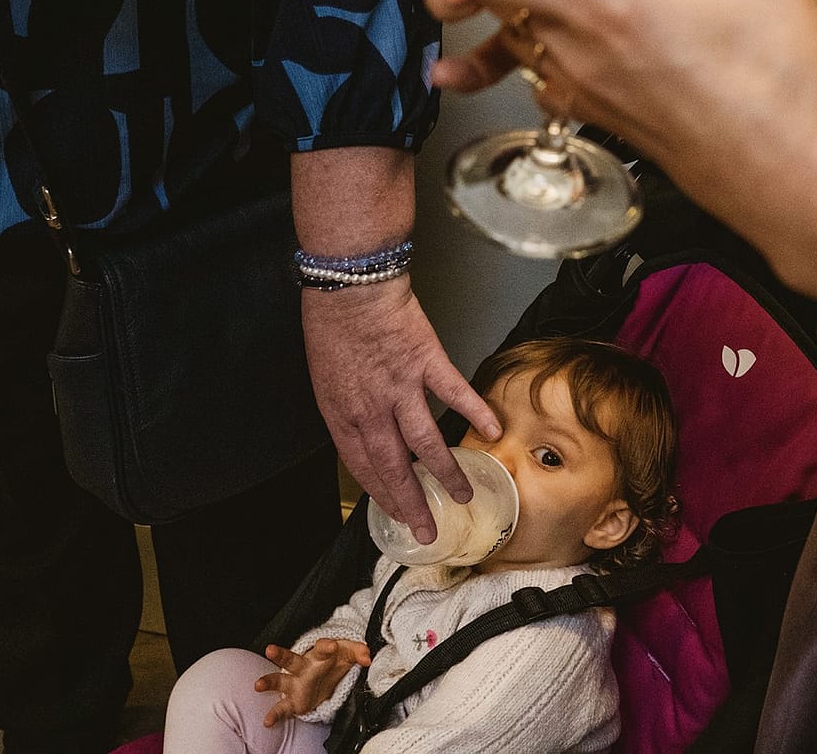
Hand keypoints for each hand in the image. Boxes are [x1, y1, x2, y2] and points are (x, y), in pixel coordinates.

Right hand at [258, 637, 372, 724]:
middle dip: (280, 654)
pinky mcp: (294, 701)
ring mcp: (296, 684)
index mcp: (318, 655)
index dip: (327, 646)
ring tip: (258, 685)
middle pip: (291, 659)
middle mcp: (303, 668)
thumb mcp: (348, 655)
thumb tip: (368, 657)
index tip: (332, 646)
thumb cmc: (333, 662)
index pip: (322, 648)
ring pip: (280, 680)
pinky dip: (275, 715)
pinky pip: (283, 708)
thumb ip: (359, 653)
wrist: (324, 674)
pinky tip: (268, 721)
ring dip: (269, 682)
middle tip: (270, 649)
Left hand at [302, 281, 500, 543]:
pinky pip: (454, 393)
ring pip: (426, 442)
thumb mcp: (326, 378)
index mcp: (343, 414)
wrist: (349, 287)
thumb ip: (348, 410)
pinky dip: (475, 413)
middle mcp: (372, 409)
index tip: (396, 515)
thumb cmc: (332, 326)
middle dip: (412, 503)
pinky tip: (491, 432)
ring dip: (446, 473)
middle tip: (429, 530)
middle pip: (394, 467)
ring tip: (464, 496)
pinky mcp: (427, 362)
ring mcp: (401, 387)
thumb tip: (368, 435)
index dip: (381, 494)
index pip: (362, 467)